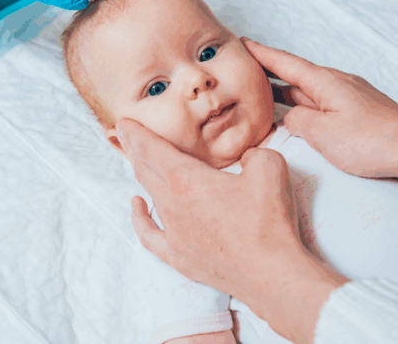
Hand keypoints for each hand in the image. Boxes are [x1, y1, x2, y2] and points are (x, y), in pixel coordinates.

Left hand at [121, 119, 300, 296]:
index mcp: (187, 179)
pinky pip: (149, 234)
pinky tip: (137, 206)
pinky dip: (139, 217)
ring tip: (141, 163)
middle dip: (134, 150)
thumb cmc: (269, 223)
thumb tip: (246, 157)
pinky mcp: (179, 257)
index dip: (136, 133)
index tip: (124, 123)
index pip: (152, 149)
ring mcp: (173, 233)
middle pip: (144, 171)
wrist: (272, 274)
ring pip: (150, 196)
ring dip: (143, 177)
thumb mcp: (269, 167)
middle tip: (126, 135)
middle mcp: (172, 205)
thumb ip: (252, 152)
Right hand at [243, 38, 397, 177]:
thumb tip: (290, 117)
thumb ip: (296, 121)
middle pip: (297, 77)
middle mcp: (338, 83)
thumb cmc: (372, 141)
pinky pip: (326, 106)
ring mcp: (352, 97)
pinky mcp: (361, 112)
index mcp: (325, 82)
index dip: (262, 54)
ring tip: (267, 100)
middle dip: (271, 75)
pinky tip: (304, 121)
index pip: (285, 63)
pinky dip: (309, 109)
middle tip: (247, 73)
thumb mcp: (320, 133)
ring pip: (311, 93)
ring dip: (289, 96)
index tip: (243, 42)